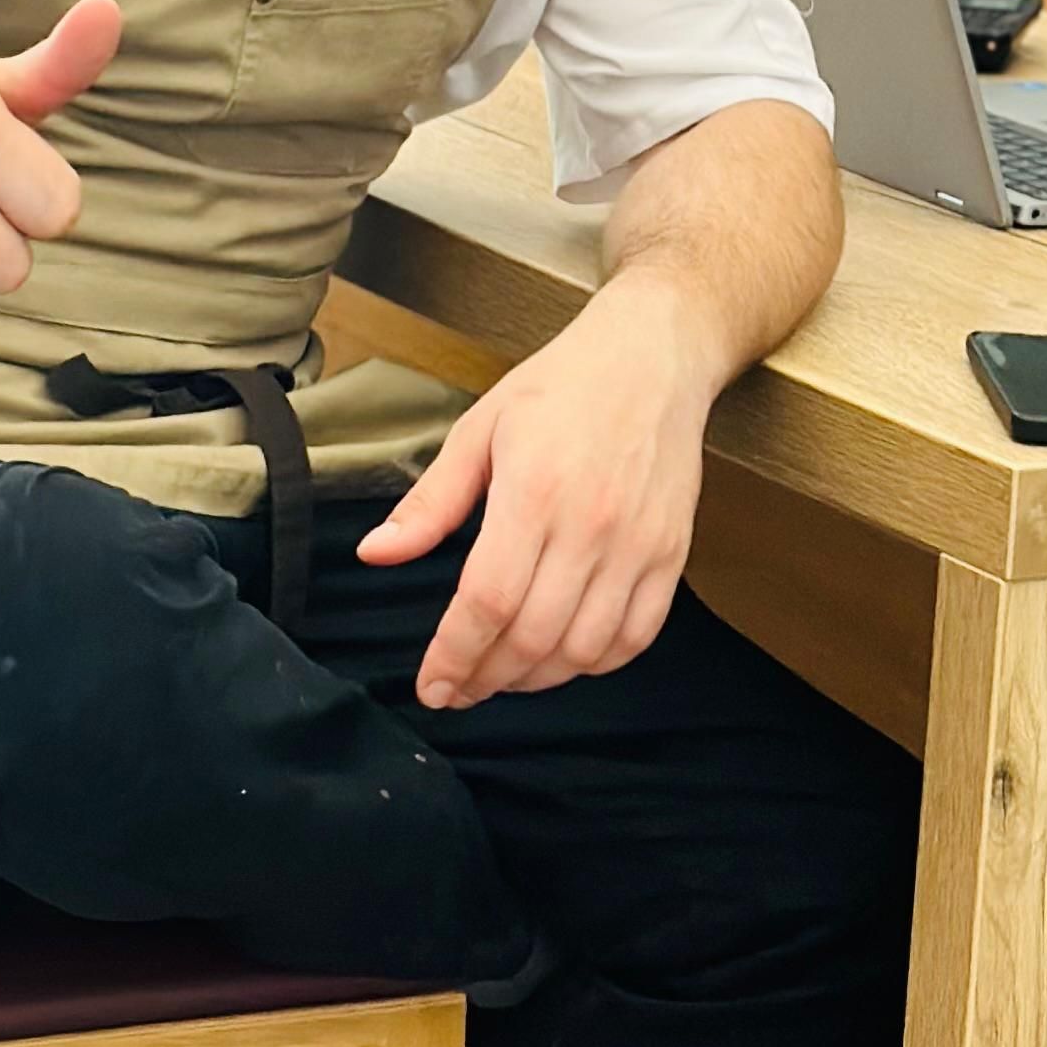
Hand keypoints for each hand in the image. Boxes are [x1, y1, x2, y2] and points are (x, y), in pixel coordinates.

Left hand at [357, 275, 717, 709]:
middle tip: (459, 689)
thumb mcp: (479, 431)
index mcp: (534, 491)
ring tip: (503, 674)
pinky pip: (637, 636)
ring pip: (585, 649)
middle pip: (534, 636)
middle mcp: (591, 524)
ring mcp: (639, 544)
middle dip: (487, 678)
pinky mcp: (672, 553)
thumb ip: (429, 503)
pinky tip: (563, 658)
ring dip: (538, 679)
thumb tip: (375, 554)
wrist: (651, 357)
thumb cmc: (561, 388)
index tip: (432, 686)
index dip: (455, 655)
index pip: (488, 600)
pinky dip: (597, 663)